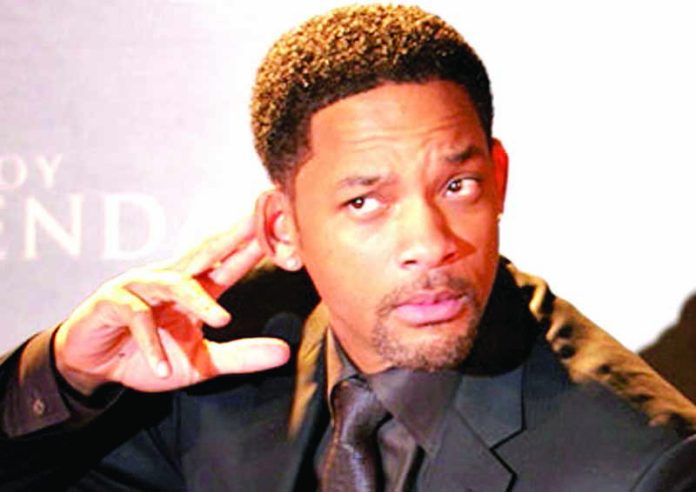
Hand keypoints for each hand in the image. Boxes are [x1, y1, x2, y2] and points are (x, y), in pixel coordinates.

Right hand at [54, 216, 289, 394]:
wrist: (95, 366)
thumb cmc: (151, 357)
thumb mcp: (202, 363)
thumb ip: (240, 356)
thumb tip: (285, 352)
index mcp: (196, 289)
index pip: (232, 263)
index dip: (256, 247)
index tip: (284, 229)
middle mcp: (172, 280)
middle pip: (208, 252)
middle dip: (235, 235)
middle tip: (260, 222)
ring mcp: (141, 287)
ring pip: (174, 284)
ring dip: (197, 300)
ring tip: (220, 320)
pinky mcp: (113, 303)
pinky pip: (137, 319)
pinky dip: (152, 345)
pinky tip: (163, 366)